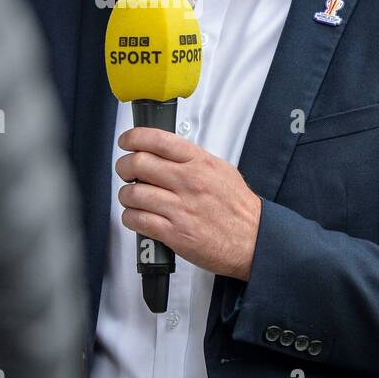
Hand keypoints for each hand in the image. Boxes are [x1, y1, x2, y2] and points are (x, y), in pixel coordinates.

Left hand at [114, 126, 261, 280]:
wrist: (254, 241)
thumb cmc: (238, 208)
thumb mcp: (221, 170)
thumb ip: (193, 159)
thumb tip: (166, 151)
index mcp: (199, 162)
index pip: (158, 140)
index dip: (134, 137)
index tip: (126, 141)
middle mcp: (189, 182)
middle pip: (138, 163)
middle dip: (124, 166)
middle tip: (126, 171)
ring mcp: (180, 208)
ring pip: (133, 193)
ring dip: (126, 195)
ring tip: (132, 197)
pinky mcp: (174, 233)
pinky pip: (138, 220)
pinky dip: (130, 217)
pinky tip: (137, 216)